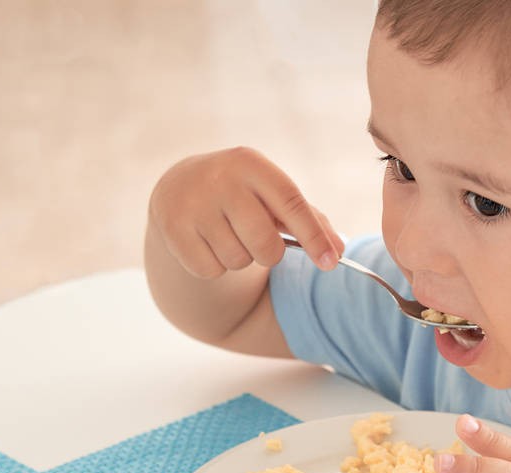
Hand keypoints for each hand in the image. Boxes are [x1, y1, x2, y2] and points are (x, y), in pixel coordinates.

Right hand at [148, 147, 342, 278]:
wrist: (180, 186)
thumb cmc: (243, 194)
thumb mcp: (273, 195)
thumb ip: (309, 220)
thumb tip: (338, 251)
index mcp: (250, 163)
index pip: (291, 204)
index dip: (313, 236)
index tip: (331, 263)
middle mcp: (220, 179)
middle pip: (266, 244)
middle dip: (270, 254)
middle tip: (259, 241)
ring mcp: (193, 203)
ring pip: (238, 260)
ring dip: (240, 258)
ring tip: (227, 234)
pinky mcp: (172, 228)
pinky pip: (211, 270)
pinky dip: (215, 266)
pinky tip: (206, 242)